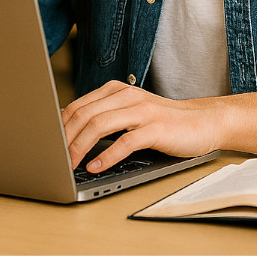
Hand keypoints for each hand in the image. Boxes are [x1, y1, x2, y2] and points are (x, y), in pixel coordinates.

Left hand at [61, 81, 256, 172]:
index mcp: (119, 91)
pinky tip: (96, 167)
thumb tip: (72, 136)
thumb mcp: (134, 115)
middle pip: (84, 114)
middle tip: (52, 158)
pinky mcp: (156, 127)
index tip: (46, 144)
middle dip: (64, 138)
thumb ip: (108, 118)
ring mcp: (143, 110)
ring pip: (100, 124)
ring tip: (69, 165)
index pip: (79, 105)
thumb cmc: (169, 123)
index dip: (58, 125)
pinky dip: (107, 155)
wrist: (209, 121)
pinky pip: (125, 140)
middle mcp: (129, 96)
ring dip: (79, 147)